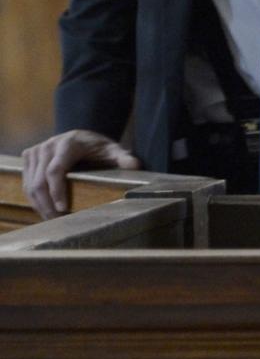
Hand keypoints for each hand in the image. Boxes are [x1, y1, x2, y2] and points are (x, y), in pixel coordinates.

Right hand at [20, 130, 142, 218]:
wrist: (81, 136)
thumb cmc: (99, 147)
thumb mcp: (113, 150)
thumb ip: (123, 157)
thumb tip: (134, 165)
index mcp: (67, 144)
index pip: (55, 170)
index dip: (57, 191)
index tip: (63, 209)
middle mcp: (47, 146)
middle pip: (39, 181)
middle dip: (47, 204)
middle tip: (59, 221)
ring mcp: (34, 152)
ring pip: (30, 184)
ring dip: (39, 205)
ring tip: (53, 220)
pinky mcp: (28, 159)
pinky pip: (26, 183)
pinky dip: (34, 199)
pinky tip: (46, 211)